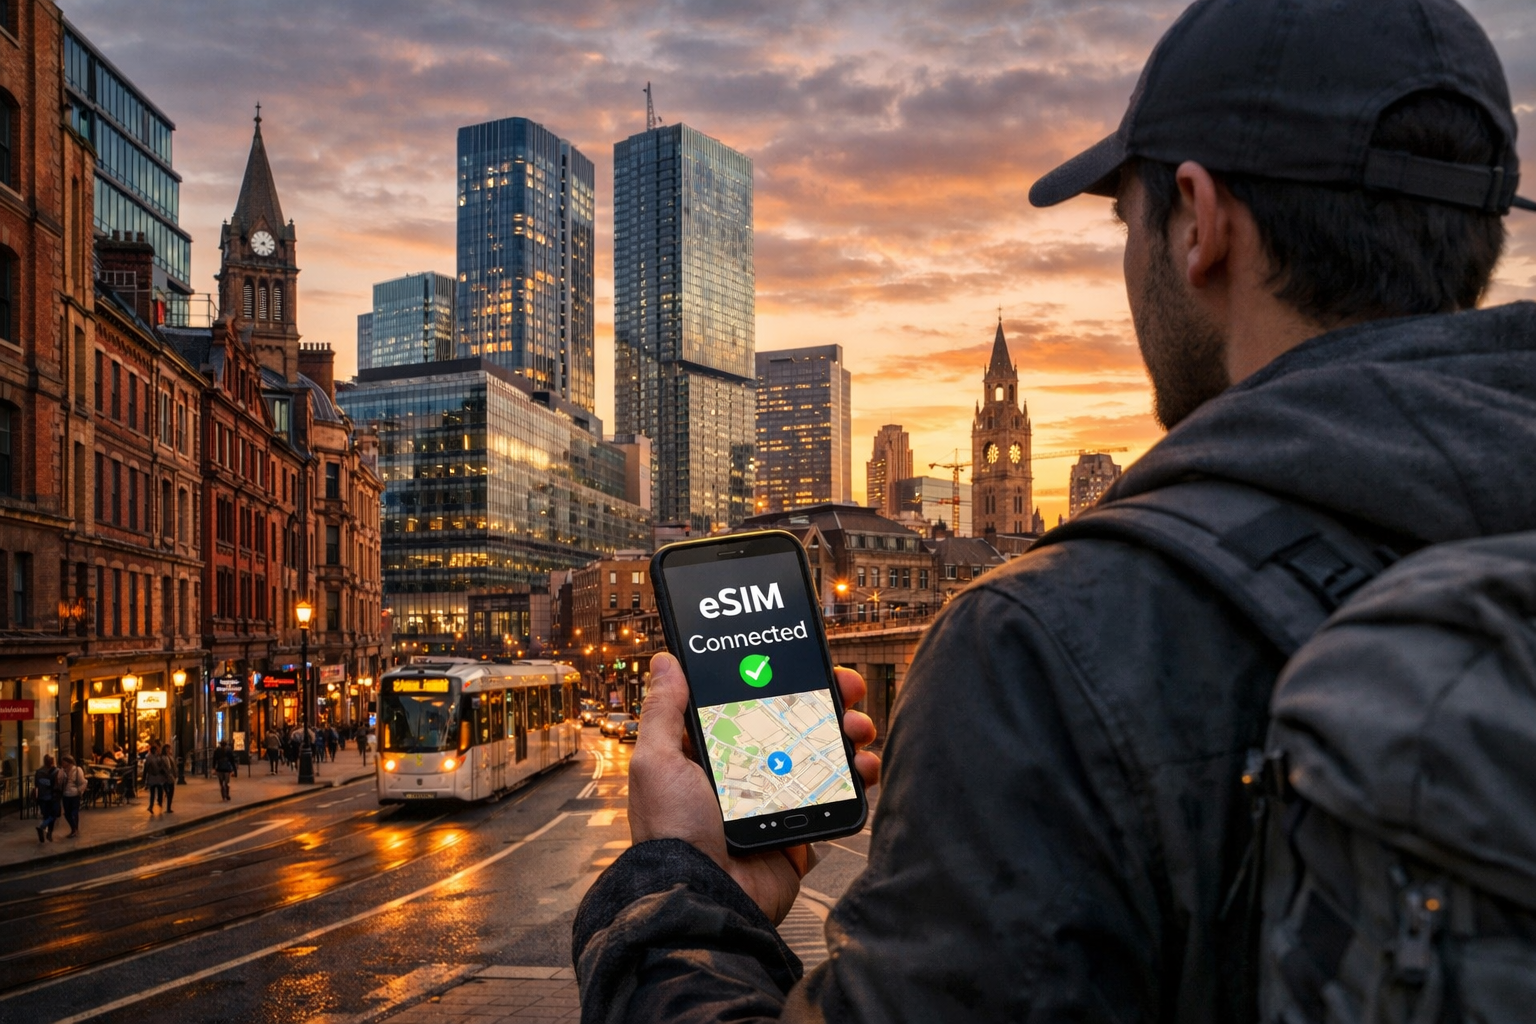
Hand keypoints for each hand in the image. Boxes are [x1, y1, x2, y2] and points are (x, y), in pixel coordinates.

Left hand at [627, 651, 879, 924]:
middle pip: (793, 723)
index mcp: (710, 752)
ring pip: (821, 753)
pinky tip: (863, 766)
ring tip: (857, 729)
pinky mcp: (800, 827)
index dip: (778, 681)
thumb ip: (664, 711)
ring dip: (846, 734)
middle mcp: (745, 772)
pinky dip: (856, 777)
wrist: (705, 897)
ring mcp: (776, 799)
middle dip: (824, 702)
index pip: (750, 703)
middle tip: (844, 690)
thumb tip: (664, 662)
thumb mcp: (657, 762)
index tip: (801, 663)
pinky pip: (837, 796)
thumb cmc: (673, 833)